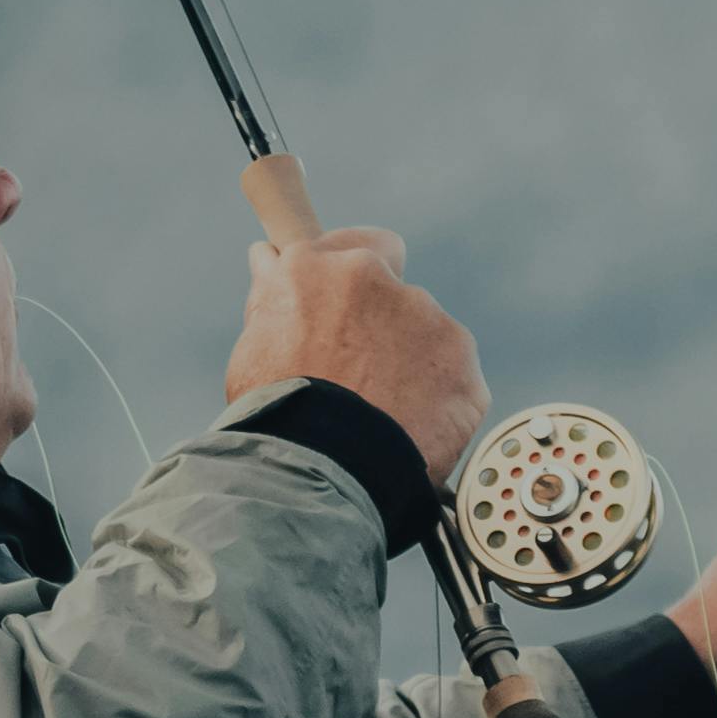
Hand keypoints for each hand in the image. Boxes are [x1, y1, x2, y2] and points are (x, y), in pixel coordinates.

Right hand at [222, 228, 490, 491]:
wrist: (319, 470)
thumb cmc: (276, 415)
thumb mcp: (254, 348)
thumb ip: (272, 297)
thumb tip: (268, 256)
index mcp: (321, 269)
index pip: (363, 246)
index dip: (362, 277)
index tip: (357, 303)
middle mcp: (379, 281)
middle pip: (398, 298)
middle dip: (386, 329)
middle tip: (361, 379)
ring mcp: (428, 320)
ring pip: (428, 340)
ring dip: (413, 368)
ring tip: (382, 418)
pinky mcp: (462, 364)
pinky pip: (455, 382)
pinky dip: (440, 404)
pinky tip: (412, 433)